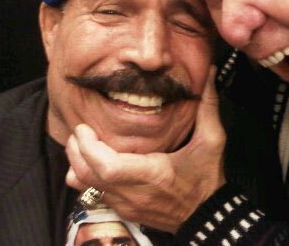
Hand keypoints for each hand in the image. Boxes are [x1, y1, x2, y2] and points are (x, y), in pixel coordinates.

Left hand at [66, 66, 225, 232]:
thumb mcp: (212, 140)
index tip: (84, 128)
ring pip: (85, 186)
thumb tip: (210, 74)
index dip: (89, 148)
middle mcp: (134, 193)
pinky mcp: (124, 210)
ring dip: (78, 162)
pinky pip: (94, 193)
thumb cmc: (207, 177)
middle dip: (76, 150)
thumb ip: (209, 106)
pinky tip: (93, 159)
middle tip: (79, 130)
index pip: (107, 167)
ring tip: (82, 143)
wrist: (207, 214)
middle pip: (87, 175)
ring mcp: (126, 204)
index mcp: (153, 174)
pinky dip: (87, 175)